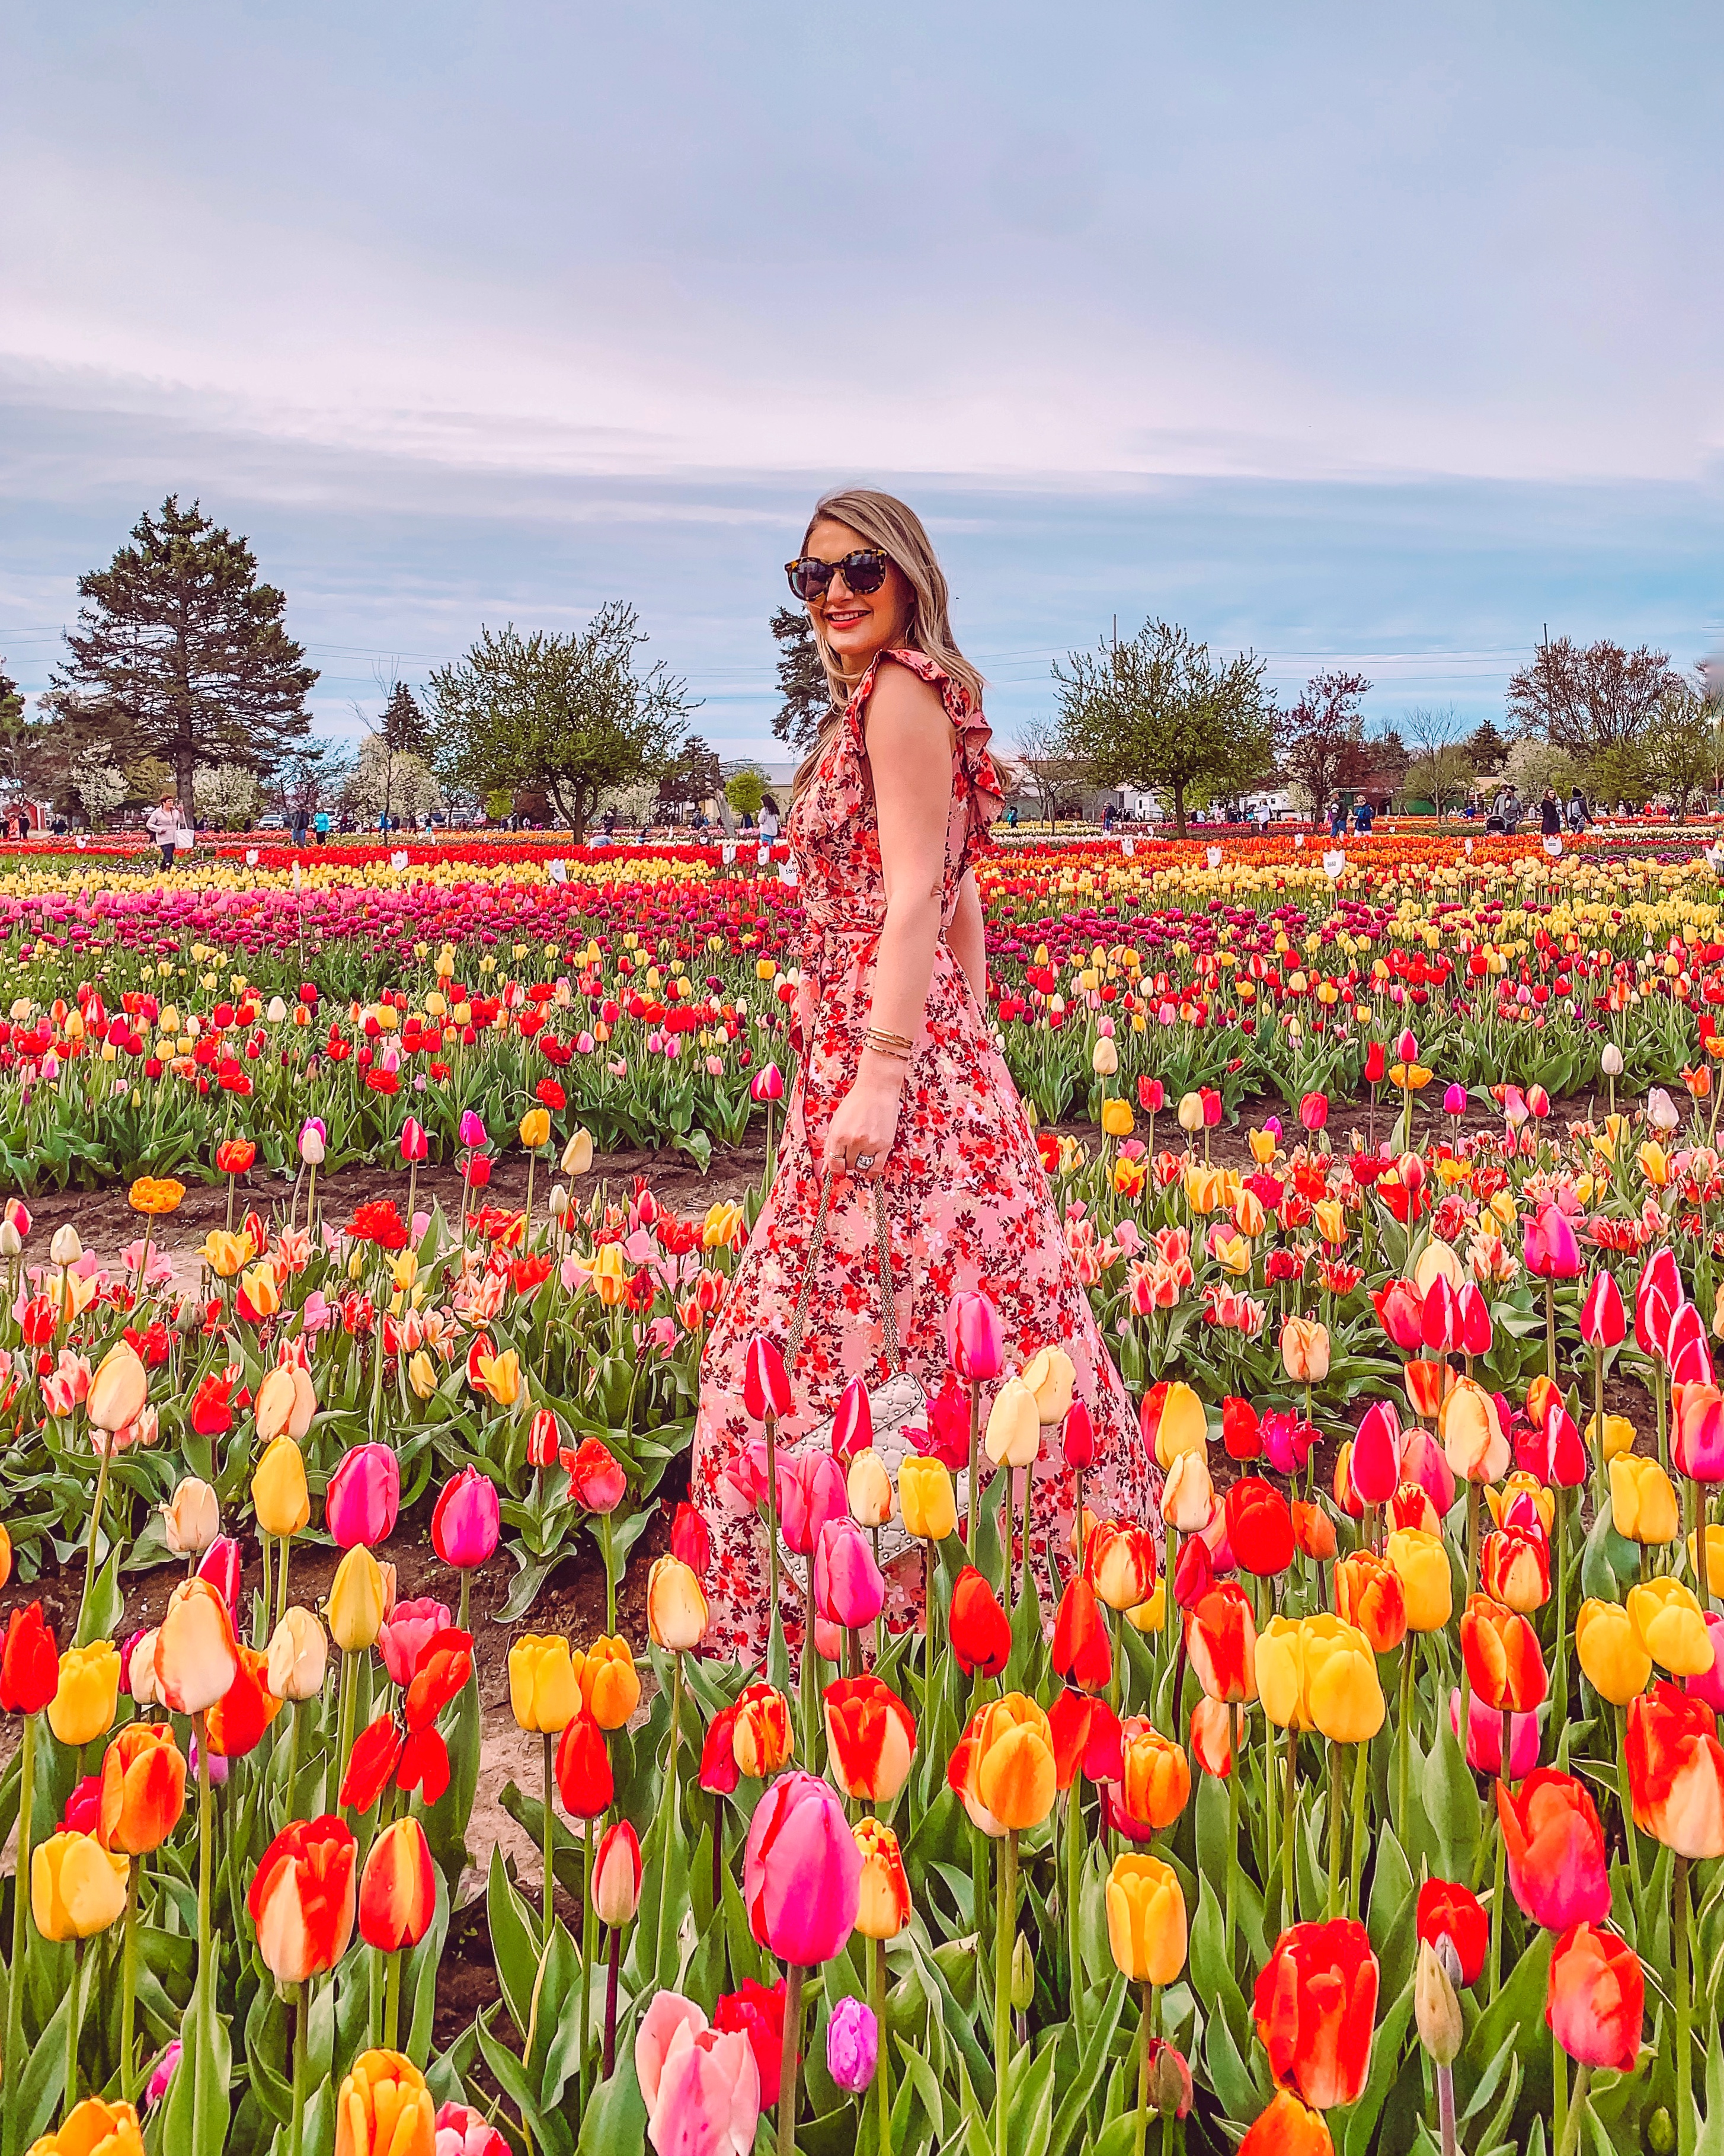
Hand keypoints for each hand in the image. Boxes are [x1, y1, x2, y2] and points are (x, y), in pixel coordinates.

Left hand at [823, 1061, 902, 1177]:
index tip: (839, 1166)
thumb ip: (830, 1145)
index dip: (836, 1168)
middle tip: (851, 1151)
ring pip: (861, 1167)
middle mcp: (853, 1141)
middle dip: (848, 1161)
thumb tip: (825, 1168)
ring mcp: (870, 1144)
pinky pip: (876, 1168)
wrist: (877, 1089)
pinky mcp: (884, 1145)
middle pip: (848, 1165)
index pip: (834, 1164)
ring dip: (860, 1164)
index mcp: (838, 1135)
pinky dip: (871, 1171)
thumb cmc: (856, 1103)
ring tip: (862, 1151)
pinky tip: (870, 1165)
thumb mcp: (836, 1122)